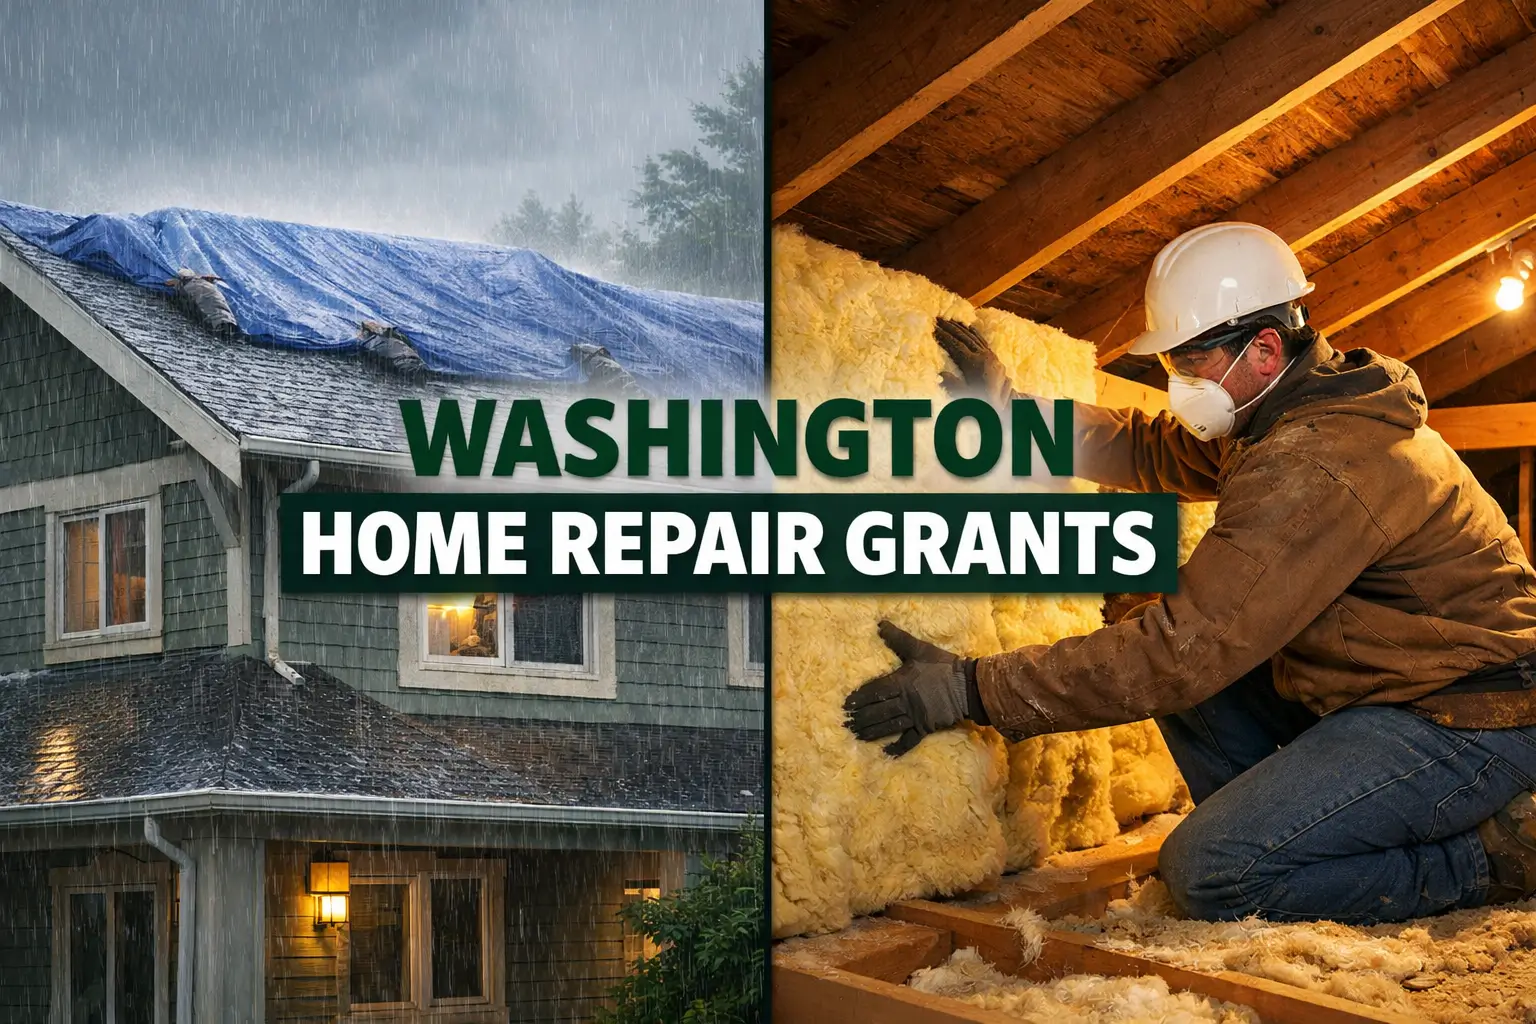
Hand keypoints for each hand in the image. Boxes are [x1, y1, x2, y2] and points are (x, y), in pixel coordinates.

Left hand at [843, 620, 987, 755]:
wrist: (968, 686)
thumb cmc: (943, 666)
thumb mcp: (919, 649)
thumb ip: (898, 638)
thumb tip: (880, 624)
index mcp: (901, 683)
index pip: (875, 691)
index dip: (859, 698)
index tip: (846, 705)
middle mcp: (905, 702)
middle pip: (878, 711)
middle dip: (861, 718)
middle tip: (846, 723)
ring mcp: (915, 717)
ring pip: (889, 726)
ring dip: (872, 732)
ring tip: (857, 736)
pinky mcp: (925, 728)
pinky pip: (909, 740)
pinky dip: (897, 748)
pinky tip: (885, 753)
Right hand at [935, 318, 1011, 403]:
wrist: (1001, 411)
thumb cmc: (978, 406)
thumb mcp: (962, 396)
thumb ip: (952, 384)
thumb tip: (941, 374)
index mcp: (974, 364)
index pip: (956, 345)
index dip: (944, 336)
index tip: (934, 327)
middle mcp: (985, 358)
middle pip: (965, 338)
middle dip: (951, 328)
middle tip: (939, 319)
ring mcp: (992, 358)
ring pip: (975, 338)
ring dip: (963, 329)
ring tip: (952, 320)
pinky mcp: (996, 361)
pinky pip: (984, 343)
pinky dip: (975, 335)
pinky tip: (970, 329)